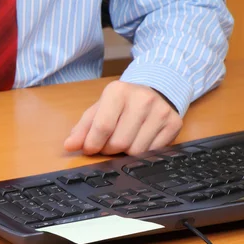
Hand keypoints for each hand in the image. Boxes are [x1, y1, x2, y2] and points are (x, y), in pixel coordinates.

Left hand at [64, 81, 182, 155]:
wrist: (156, 91)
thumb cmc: (121, 104)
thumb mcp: (99, 110)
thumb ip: (82, 128)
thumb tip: (69, 146)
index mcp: (118, 91)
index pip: (102, 126)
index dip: (93, 144)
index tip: (90, 149)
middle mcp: (142, 99)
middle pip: (119, 142)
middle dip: (109, 149)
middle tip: (108, 144)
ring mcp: (160, 111)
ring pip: (136, 150)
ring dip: (125, 153)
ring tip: (125, 140)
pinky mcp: (174, 123)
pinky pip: (153, 152)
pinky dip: (143, 153)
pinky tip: (140, 140)